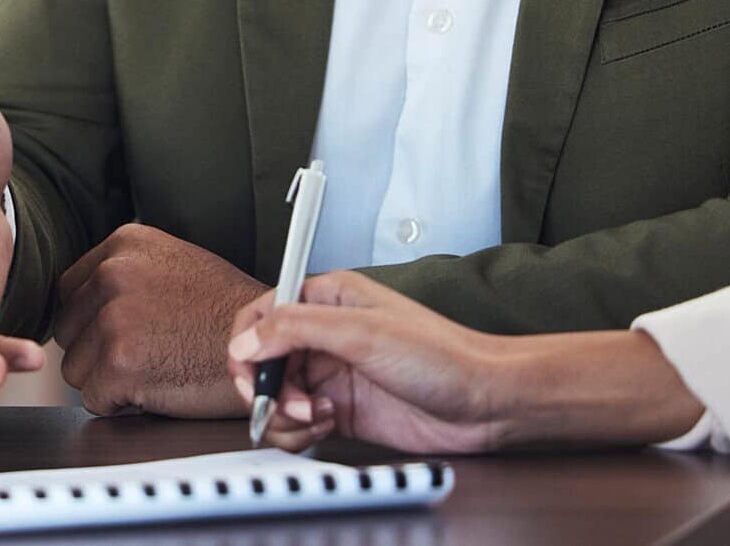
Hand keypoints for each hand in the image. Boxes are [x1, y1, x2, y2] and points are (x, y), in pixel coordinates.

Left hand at [53, 224, 263, 416]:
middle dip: (95, 350)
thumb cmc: (230, 314)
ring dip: (106, 379)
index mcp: (126, 244)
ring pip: (74, 368)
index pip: (69, 289)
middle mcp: (114, 274)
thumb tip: (85, 298)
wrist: (268, 348)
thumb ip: (129, 272)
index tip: (118, 332)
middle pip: (67, 328)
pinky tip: (156, 388)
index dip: (90, 319)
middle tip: (142, 354)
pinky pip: (93, 399)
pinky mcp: (119, 363)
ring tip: (154, 369)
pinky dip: (120, 405)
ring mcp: (114, 318)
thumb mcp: (176, 264)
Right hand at [227, 270, 519, 452]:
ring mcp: (332, 374)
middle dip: (268, 387)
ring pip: (276, 396)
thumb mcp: (363, 332)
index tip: (252, 373)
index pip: (261, 314)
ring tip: (319, 415)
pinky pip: (297, 423)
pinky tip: (330, 424)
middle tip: (292, 402)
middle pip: (262, 361)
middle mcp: (325, 334)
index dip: (248, 346)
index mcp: (327, 298)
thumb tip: (246, 341)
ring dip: (286, 413)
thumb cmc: (442, 356)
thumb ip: (296, 329)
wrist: (483, 403)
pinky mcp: (341, 410)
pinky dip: (302, 431)